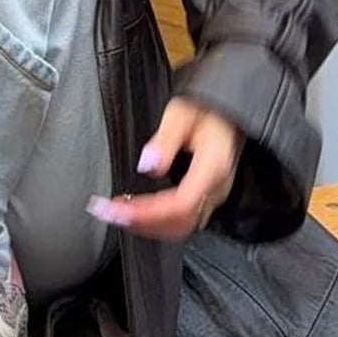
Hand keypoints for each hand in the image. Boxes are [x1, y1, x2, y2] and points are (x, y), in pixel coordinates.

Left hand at [87, 100, 243, 243]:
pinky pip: (185, 221)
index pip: (180, 204)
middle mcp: (217, 188)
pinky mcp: (209, 196)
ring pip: (182, 227)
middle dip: (142, 223)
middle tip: (109, 213)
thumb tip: (147, 165)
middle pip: (180, 223)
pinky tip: (140, 215)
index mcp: (213, 168)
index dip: (147, 212)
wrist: (229, 111)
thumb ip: (165, 140)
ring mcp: (215, 195)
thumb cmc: (208, 109)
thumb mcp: (182, 113)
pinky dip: (159, 223)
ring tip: (119, 215)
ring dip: (149, 227)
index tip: (117, 209)